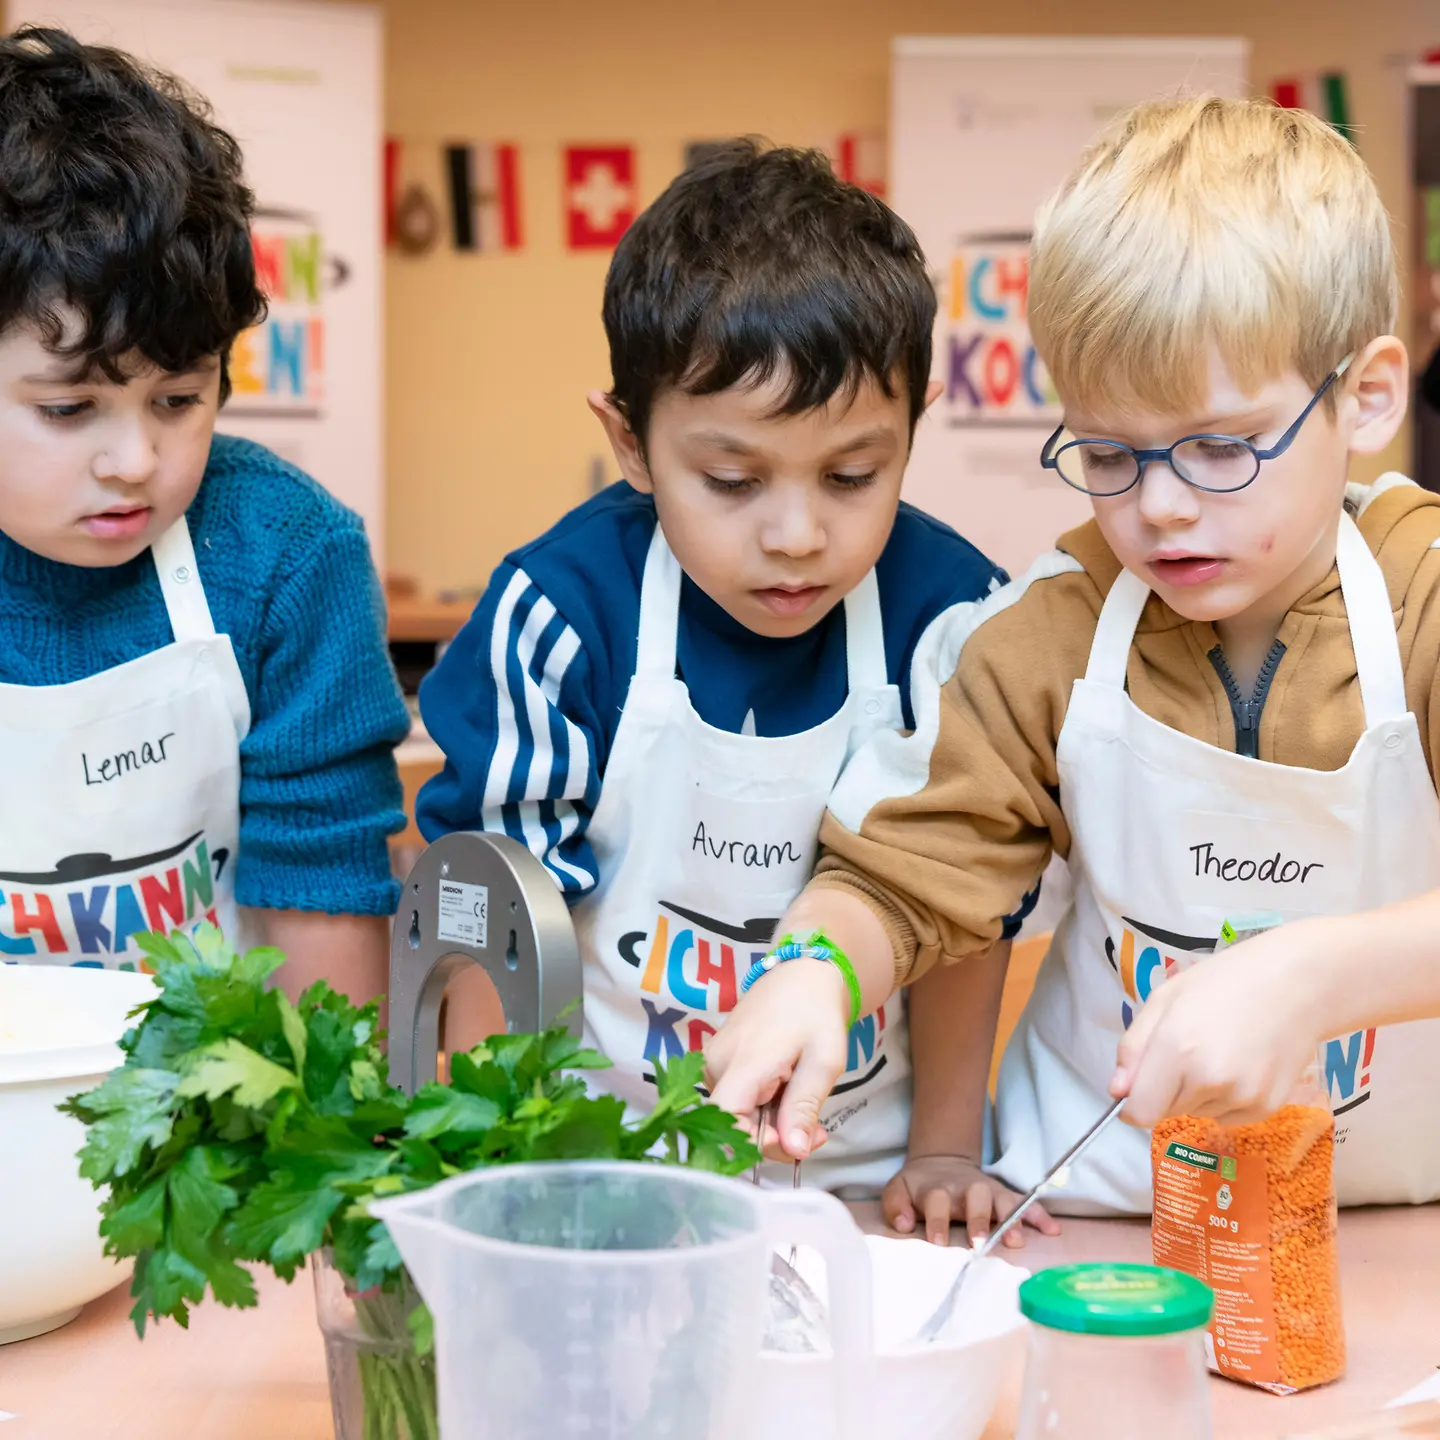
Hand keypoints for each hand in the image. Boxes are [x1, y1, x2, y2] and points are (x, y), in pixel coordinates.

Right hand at [704, 958, 850, 1158]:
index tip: (792, 1142)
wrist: (803, 973)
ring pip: (737, 1113)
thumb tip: (794, 1151)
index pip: (726, 1119)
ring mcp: (714, 1061)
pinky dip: (764, 1108)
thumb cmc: (816, 1013)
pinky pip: (737, 1097)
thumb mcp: (823, 1061)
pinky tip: (789, 1096)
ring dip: (772, 1124)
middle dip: (776, 1137)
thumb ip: (804, 1107)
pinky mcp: (719, 1060)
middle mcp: (717, 1063)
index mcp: (741, 1062)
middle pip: (734, 1122)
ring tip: (808, 1112)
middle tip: (818, 1133)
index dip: (755, 1141)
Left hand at [883, 1154, 1060, 1246]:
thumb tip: (905, 1225)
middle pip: (975, 1197)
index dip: (936, 1220)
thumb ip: (896, 1206)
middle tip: (981, 1242)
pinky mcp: (1004, 1196)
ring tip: (1017, 1241)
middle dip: (979, 1219)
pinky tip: (1053, 1230)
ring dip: (1012, 1219)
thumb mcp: (898, 1190)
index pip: (936, 1201)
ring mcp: (988, 1191)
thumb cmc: (919, 1188)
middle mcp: (966, 1188)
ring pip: (1003, 1200)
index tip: (937, 1242)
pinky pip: (1025, 1204)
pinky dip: (1039, 1215)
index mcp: (937, 1189)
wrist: (941, 1163)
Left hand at [1111, 922, 1320, 1127]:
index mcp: (1176, 1049)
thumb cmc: (1224, 982)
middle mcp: (1208, 1080)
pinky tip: (1242, 1064)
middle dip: (1166, 1089)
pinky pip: (1227, 1116)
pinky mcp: (1266, 1107)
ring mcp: (1241, 1097)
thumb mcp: (1165, 1000)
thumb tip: (1116, 1092)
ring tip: (1220, 1050)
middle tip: (1188, 1048)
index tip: (1137, 1088)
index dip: (1132, 1103)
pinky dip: (1226, 1099)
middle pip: (1166, 1110)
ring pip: (1197, 1112)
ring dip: (1197, 1093)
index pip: (1140, 1112)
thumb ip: (1134, 1048)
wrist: (1297, 985)